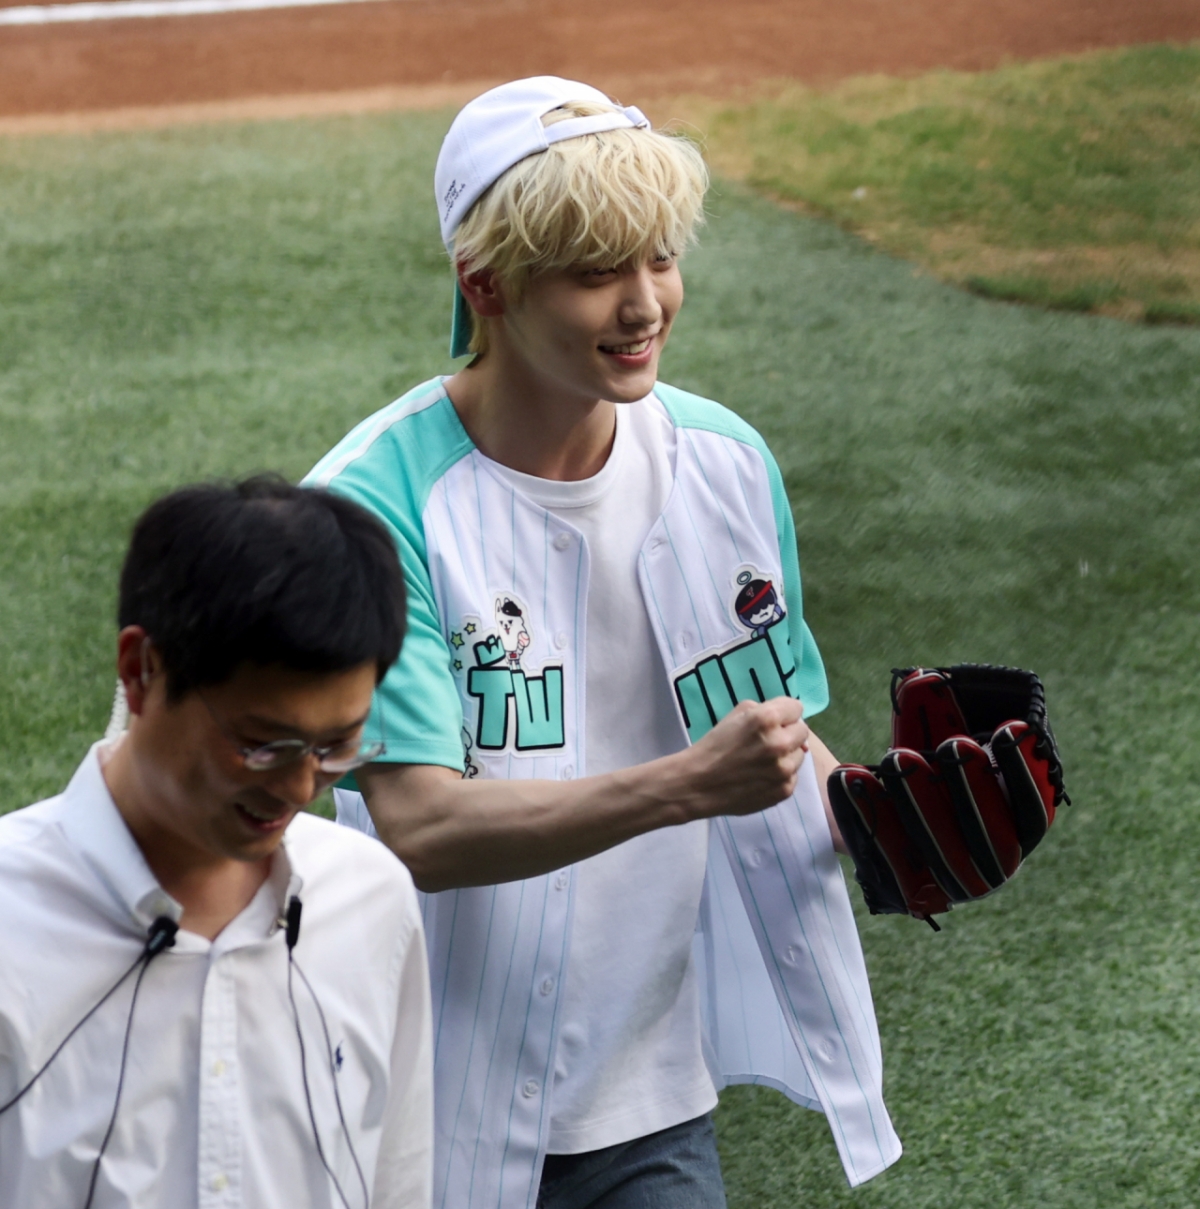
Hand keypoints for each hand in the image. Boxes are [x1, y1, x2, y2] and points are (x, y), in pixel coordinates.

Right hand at [683, 697, 809, 818]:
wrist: (698, 783)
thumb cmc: (714, 745)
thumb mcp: (735, 715)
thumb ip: (764, 710)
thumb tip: (789, 721)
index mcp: (766, 718)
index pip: (796, 707)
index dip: (785, 712)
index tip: (774, 720)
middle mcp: (780, 743)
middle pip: (802, 731)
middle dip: (788, 732)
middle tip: (768, 741)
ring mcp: (784, 770)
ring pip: (799, 755)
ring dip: (786, 755)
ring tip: (763, 761)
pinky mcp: (784, 790)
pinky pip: (793, 776)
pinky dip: (781, 775)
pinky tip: (761, 776)